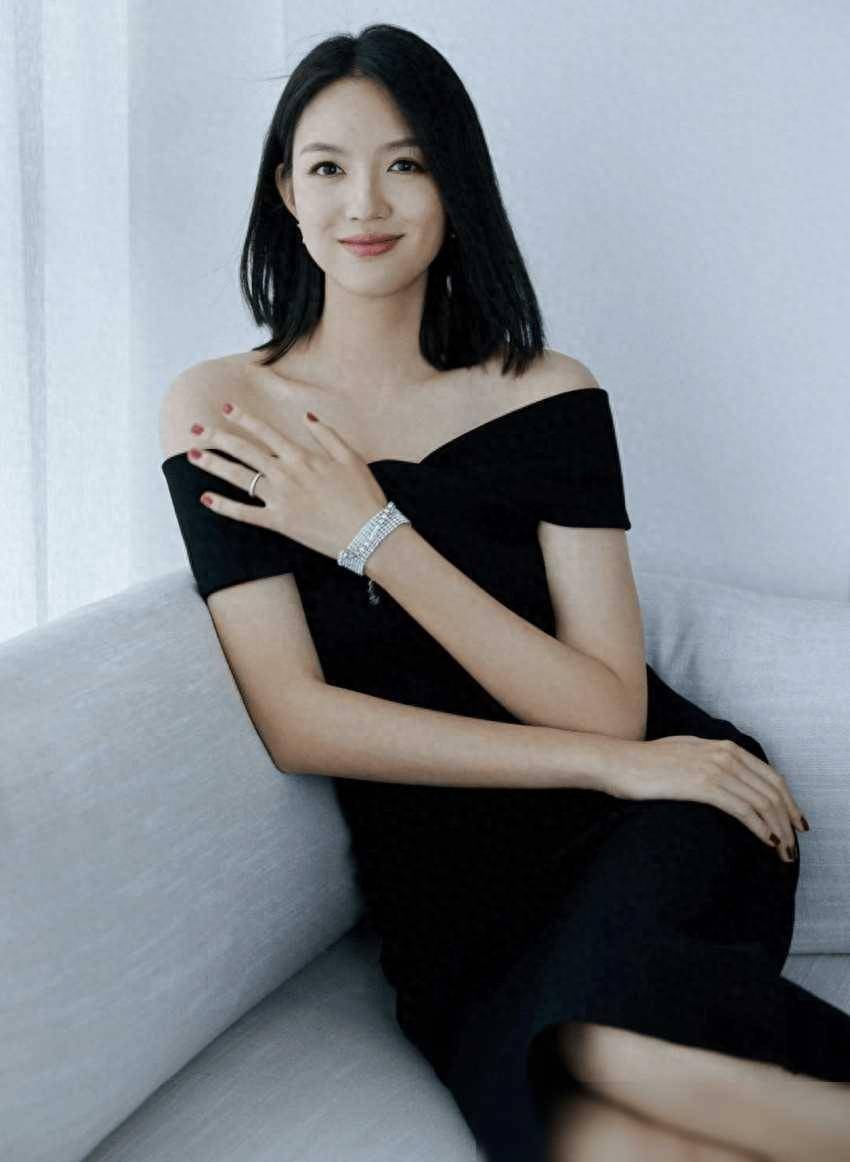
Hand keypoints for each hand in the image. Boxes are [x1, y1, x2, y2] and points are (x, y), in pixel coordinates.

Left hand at [187, 402, 388, 559]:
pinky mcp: (279, 523)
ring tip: (191, 455)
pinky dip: (224, 507)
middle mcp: (286, 474)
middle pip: (244, 451)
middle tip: (195, 430)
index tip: (224, 408)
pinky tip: (205, 498)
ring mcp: (280, 499)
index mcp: (302, 456)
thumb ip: (327, 435)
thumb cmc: (364, 495)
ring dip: (213, 465)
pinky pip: (245, 514)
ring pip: (239, 478)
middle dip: (217, 438)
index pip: (265, 432)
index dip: (243, 418)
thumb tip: (307, 416)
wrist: (369, 533)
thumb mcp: (350, 457)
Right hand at [605, 735, 806, 861]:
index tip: (794, 822)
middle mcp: (725, 754)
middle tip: (794, 844)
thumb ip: (709, 760)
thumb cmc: (644, 763)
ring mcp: (715, 768)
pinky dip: (761, 828)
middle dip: (788, 818)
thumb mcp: (685, 753)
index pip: (770, 775)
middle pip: (772, 789)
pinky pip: (743, 809)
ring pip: (762, 801)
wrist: (617, 762)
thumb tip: (726, 779)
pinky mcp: (703, 785)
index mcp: (723, 746)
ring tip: (783, 851)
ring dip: (779, 828)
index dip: (788, 800)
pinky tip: (767, 842)